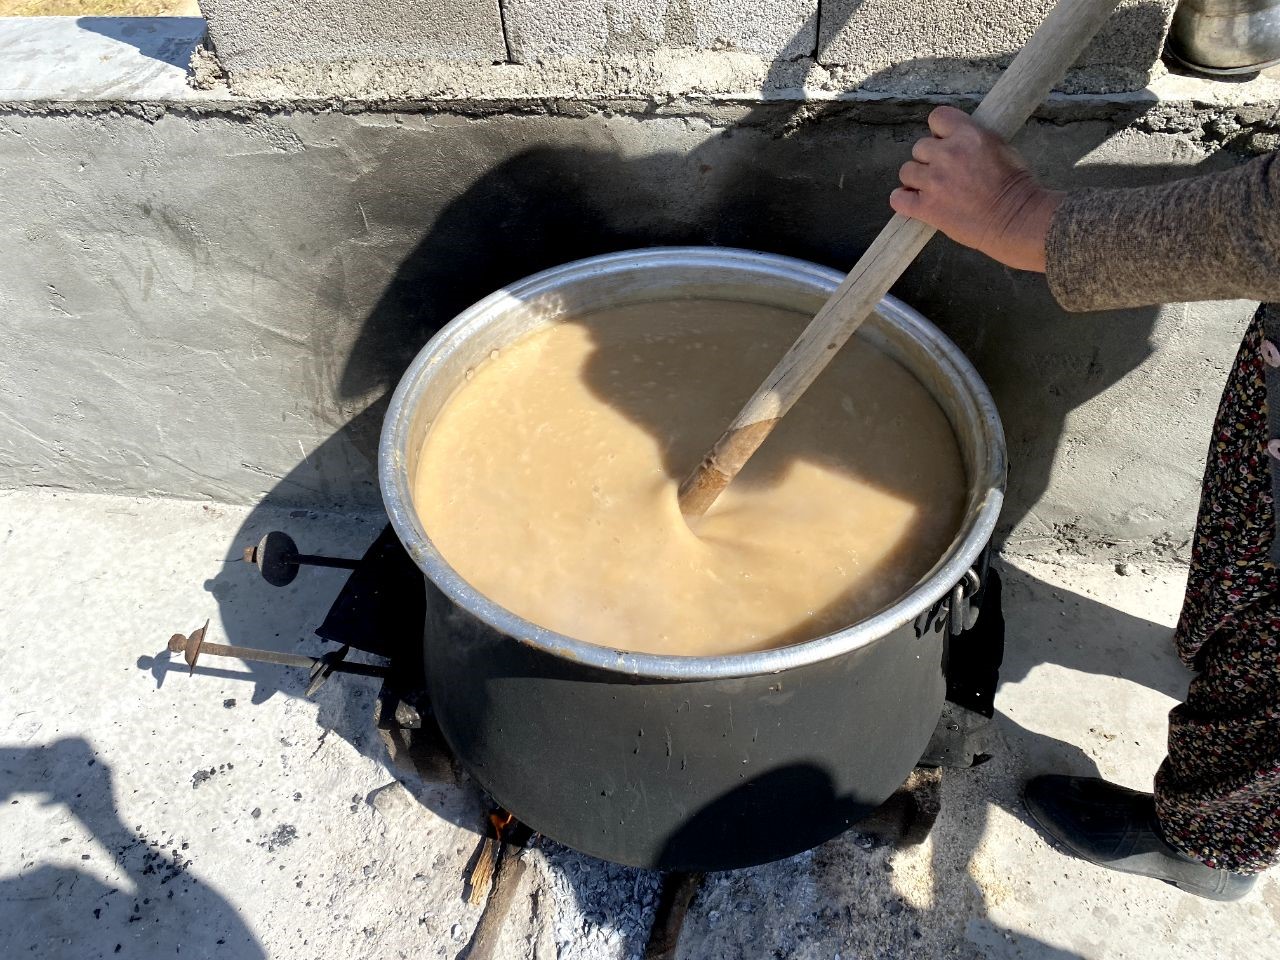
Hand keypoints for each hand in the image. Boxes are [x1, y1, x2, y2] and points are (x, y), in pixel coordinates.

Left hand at [890, 106, 1063, 272]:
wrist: (1015, 219)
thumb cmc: (1015, 185)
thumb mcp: (1000, 146)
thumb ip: (972, 138)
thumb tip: (954, 137)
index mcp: (969, 134)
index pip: (937, 117)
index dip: (939, 131)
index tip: (946, 143)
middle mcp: (948, 155)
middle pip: (919, 147)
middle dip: (930, 159)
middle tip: (945, 174)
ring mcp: (934, 182)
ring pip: (906, 171)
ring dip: (916, 179)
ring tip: (933, 190)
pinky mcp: (926, 207)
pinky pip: (897, 199)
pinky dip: (903, 200)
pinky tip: (915, 203)